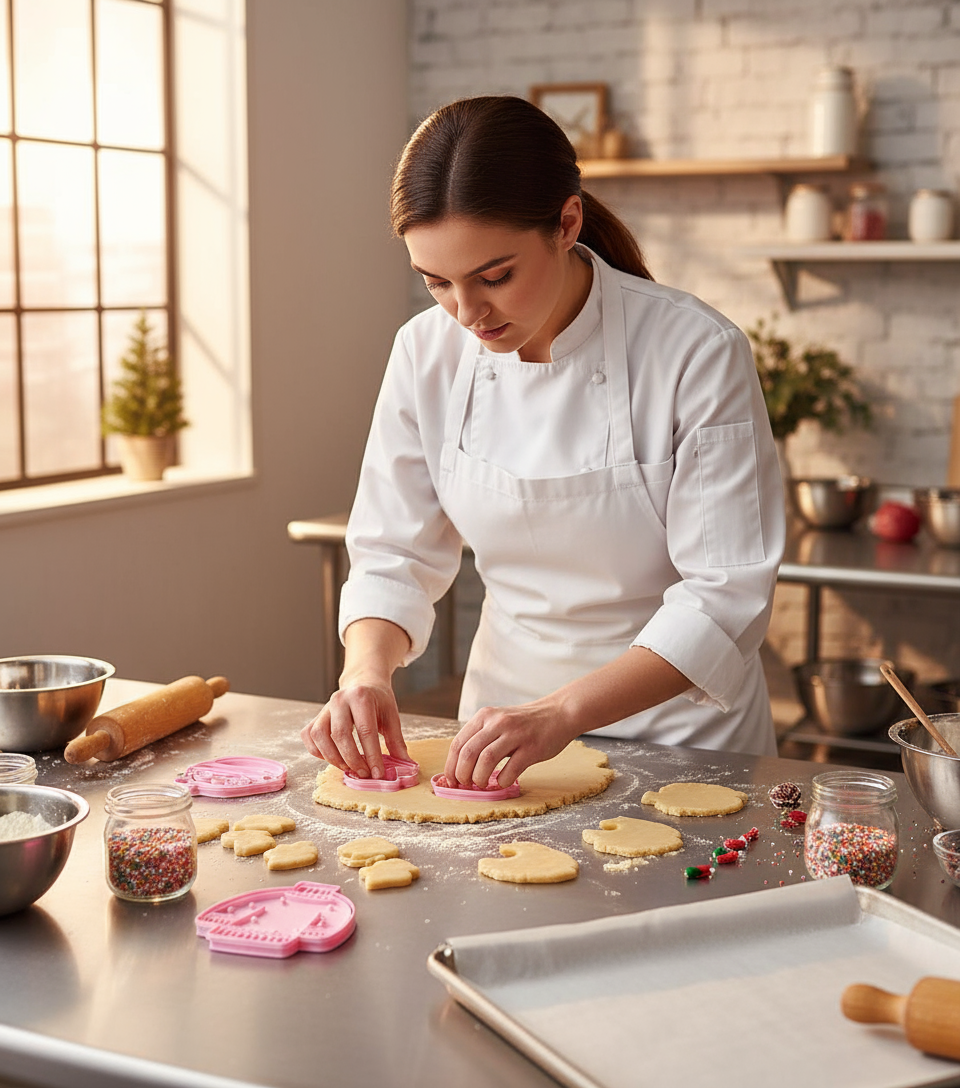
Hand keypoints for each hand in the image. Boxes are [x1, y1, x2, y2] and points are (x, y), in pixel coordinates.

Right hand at [300, 682, 408, 778]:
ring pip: (320, 736)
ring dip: (333, 758)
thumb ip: (396, 741)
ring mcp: (324, 708)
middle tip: (364, 773)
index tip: (378, 773)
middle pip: (340, 734)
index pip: (366, 731)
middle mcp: (339, 699)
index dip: (372, 755)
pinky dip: (318, 752)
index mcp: (361, 696)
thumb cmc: (378, 701)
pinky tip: (334, 758)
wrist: (362, 682)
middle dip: (352, 759)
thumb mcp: (391, 716)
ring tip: (349, 767)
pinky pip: (309, 737)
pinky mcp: (315, 717)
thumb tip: (406, 765)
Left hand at [442, 700, 578, 788]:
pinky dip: (503, 780)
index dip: (451, 766)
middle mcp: (498, 723)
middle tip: (466, 785)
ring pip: (486, 760)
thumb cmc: (526, 723)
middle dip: (462, 775)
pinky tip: (503, 781)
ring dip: (479, 778)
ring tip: (482, 784)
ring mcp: (515, 734)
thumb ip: (482, 738)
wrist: (559, 713)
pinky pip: (510, 769)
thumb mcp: (499, 721)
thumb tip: (462, 767)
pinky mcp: (531, 748)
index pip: (458, 744)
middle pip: (468, 753)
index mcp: (485, 716)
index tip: (451, 781)